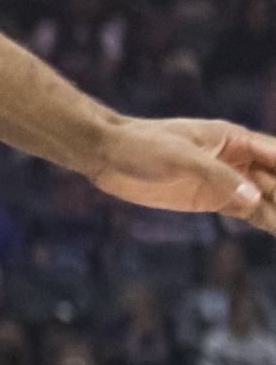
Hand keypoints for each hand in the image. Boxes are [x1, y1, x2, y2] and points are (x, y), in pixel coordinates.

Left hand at [86, 117, 275, 236]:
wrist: (105, 153)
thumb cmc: (141, 144)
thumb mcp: (179, 157)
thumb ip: (217, 177)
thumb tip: (255, 199)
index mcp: (236, 140)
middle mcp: (239, 160)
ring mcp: (228, 181)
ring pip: (270, 200)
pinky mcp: (214, 200)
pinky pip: (251, 213)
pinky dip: (270, 223)